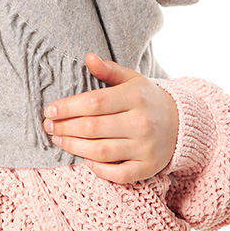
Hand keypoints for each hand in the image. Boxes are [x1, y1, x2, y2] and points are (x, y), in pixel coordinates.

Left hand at [41, 52, 178, 183]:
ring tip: (58, 140)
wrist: (181, 123)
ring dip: (74, 147)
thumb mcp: (132, 79)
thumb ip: (109, 70)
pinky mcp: (148, 167)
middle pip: (94, 128)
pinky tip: (84, 159)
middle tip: (48, 127)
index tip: (50, 110)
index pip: (94, 102)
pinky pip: (118, 173)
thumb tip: (88, 57)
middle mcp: (142, 122)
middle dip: (65, 128)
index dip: (68, 107)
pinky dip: (98, 169)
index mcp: (135, 96)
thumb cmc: (147, 98)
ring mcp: (146, 147)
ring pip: (101, 151)